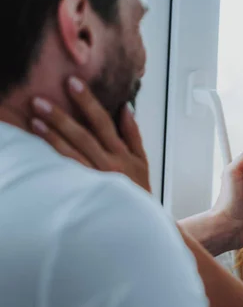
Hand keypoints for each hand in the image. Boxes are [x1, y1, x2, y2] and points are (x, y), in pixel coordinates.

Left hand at [30, 76, 150, 191]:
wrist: (140, 224)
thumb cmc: (140, 192)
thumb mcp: (143, 161)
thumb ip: (134, 134)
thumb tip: (125, 108)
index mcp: (123, 154)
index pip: (103, 121)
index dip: (88, 101)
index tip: (73, 83)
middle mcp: (109, 164)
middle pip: (83, 135)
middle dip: (62, 116)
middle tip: (40, 100)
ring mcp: (96, 179)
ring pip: (72, 153)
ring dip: (53, 136)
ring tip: (34, 120)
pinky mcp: (86, 192)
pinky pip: (68, 173)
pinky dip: (55, 159)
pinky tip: (39, 148)